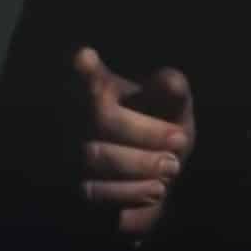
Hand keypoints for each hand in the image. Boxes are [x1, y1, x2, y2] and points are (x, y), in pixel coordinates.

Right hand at [70, 46, 195, 238]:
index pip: (86, 76)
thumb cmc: (161, 133)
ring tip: (172, 167)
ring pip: (95, 156)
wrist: (155, 183)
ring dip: (141, 164)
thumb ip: (172, 94)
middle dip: (145, 132)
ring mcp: (71, 153)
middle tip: (180, 141)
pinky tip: (157, 189)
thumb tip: (171, 81)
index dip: (85, 70)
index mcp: (100, 88)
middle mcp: (77, 118)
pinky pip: (96, 193)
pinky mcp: (75, 189)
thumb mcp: (172, 111)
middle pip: (101, 118)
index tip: (86, 57)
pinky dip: (133, 192)